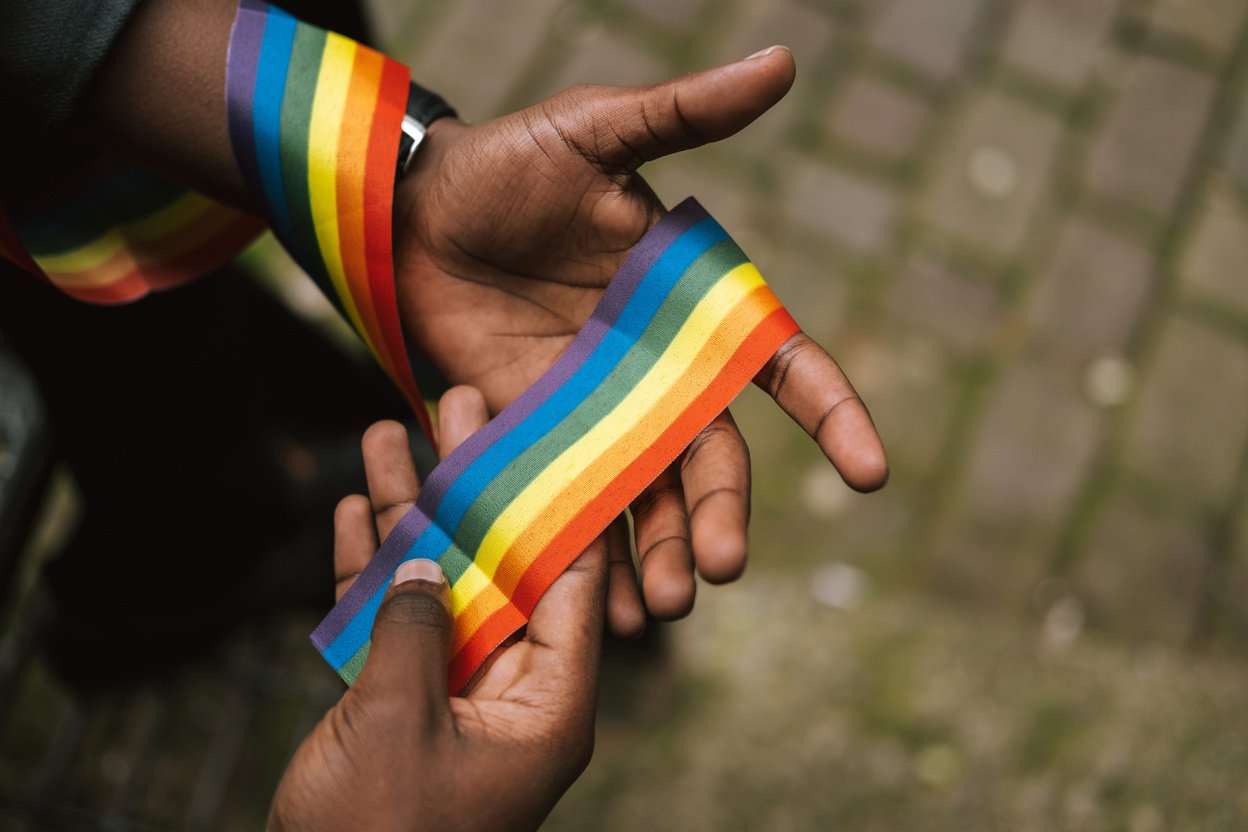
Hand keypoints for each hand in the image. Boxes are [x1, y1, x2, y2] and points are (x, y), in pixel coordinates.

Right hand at [270, 386, 611, 831]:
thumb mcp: (402, 723)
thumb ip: (417, 632)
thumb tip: (425, 567)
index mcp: (549, 702)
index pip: (573, 580)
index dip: (559, 501)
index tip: (552, 431)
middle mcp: (513, 688)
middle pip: (500, 564)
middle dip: (474, 484)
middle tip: (460, 401)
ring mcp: (455, 691)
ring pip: (438, 581)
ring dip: (412, 511)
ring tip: (390, 428)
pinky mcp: (402, 701)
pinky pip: (392, 621)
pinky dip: (373, 569)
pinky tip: (358, 506)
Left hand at [393, 47, 886, 635]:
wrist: (412, 212)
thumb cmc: (510, 163)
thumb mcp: (596, 132)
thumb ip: (682, 113)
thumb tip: (784, 60)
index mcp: (693, 310)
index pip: (783, 365)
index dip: (833, 415)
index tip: (871, 471)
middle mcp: (658, 376)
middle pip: (712, 459)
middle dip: (720, 515)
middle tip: (715, 570)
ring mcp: (598, 417)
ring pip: (646, 501)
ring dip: (657, 557)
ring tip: (656, 611)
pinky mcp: (535, 441)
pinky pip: (568, 508)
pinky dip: (581, 558)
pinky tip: (584, 605)